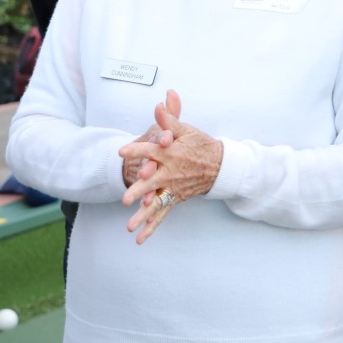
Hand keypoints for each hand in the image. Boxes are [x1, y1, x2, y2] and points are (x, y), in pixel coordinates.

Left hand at [117, 90, 223, 243]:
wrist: (220, 165)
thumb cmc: (200, 145)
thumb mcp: (187, 130)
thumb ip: (170, 119)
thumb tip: (159, 103)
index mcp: (171, 153)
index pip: (152, 150)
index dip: (137, 149)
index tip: (122, 150)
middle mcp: (171, 172)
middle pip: (152, 182)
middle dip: (139, 191)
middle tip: (126, 199)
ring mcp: (173, 187)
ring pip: (156, 202)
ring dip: (142, 215)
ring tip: (129, 226)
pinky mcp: (175, 198)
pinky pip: (162, 213)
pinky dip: (151, 226)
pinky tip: (139, 238)